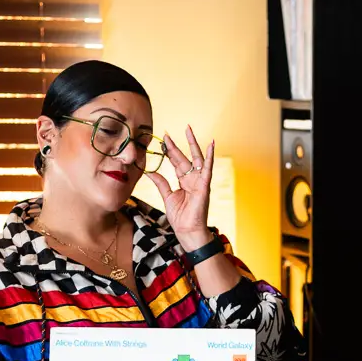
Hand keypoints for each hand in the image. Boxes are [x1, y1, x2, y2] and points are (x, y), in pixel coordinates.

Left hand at [146, 125, 213, 246]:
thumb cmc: (180, 218)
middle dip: (176, 145)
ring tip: (188, 129)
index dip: (169, 151)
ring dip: (192, 143)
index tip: (162, 140)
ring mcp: (199, 181)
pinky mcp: (205, 185)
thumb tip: (149, 171)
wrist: (187, 231)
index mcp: (184, 182)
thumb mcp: (167, 196)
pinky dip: (210, 156)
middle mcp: (192, 179)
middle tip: (167, 133)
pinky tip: (212, 144)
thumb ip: (160, 182)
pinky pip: (208, 168)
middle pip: (184, 158)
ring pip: (195, 158)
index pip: (176, 162)